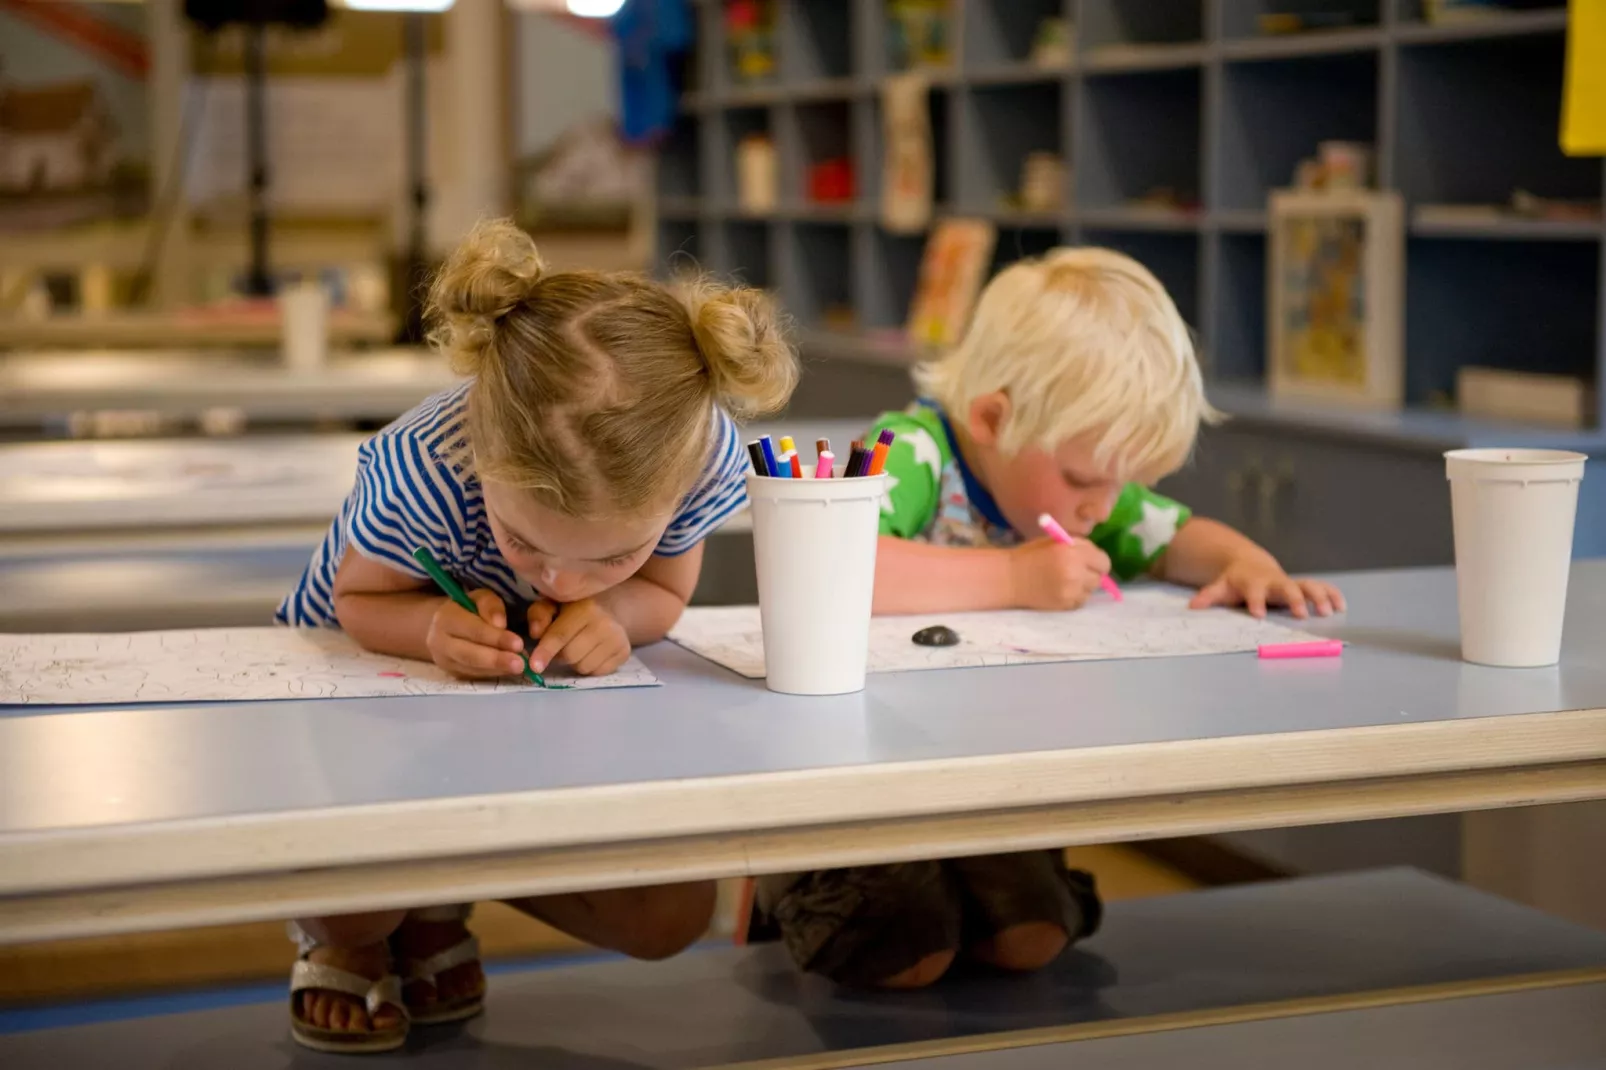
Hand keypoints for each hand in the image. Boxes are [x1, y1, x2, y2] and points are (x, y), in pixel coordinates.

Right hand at [425, 589, 528, 678]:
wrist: (445, 626)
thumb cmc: (468, 608)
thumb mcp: (479, 597)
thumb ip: (490, 605)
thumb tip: (500, 624)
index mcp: (446, 618)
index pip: (473, 630)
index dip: (496, 638)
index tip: (518, 644)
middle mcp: (440, 642)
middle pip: (469, 655)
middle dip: (496, 660)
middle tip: (520, 664)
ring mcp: (444, 661)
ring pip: (472, 669)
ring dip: (497, 670)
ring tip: (519, 668)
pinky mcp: (452, 673)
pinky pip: (473, 676)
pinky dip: (493, 674)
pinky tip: (509, 671)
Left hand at [527, 597, 631, 676]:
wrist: (611, 609)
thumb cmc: (574, 608)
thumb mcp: (552, 604)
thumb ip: (539, 615)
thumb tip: (535, 633)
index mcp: (584, 608)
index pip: (560, 635)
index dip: (545, 651)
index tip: (534, 666)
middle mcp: (604, 624)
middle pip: (570, 655)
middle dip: (559, 656)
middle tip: (562, 645)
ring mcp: (617, 639)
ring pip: (583, 667)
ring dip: (574, 663)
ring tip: (578, 647)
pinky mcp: (624, 653)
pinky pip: (597, 672)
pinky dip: (589, 667)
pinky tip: (591, 653)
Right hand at [1008, 537, 1112, 610]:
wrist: (1009, 578)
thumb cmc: (1030, 555)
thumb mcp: (1055, 541)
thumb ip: (1078, 546)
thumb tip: (1096, 557)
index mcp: (1073, 553)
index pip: (1103, 562)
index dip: (1098, 561)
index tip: (1091, 561)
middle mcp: (1076, 573)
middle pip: (1099, 578)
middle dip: (1091, 574)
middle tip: (1078, 571)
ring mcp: (1071, 592)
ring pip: (1091, 591)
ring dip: (1083, 586)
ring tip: (1068, 581)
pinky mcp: (1065, 605)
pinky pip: (1080, 601)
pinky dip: (1075, 597)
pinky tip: (1062, 590)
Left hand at [1189, 553, 1344, 619]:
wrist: (1249, 564)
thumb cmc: (1235, 581)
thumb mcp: (1220, 587)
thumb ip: (1209, 596)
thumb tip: (1193, 606)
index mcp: (1253, 583)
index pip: (1254, 593)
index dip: (1256, 603)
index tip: (1258, 615)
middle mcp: (1274, 581)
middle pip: (1286, 588)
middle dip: (1295, 600)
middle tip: (1302, 614)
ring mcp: (1290, 582)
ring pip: (1308, 586)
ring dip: (1319, 597)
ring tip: (1328, 612)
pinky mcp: (1302, 585)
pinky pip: (1321, 587)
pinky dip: (1332, 594)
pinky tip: (1342, 606)